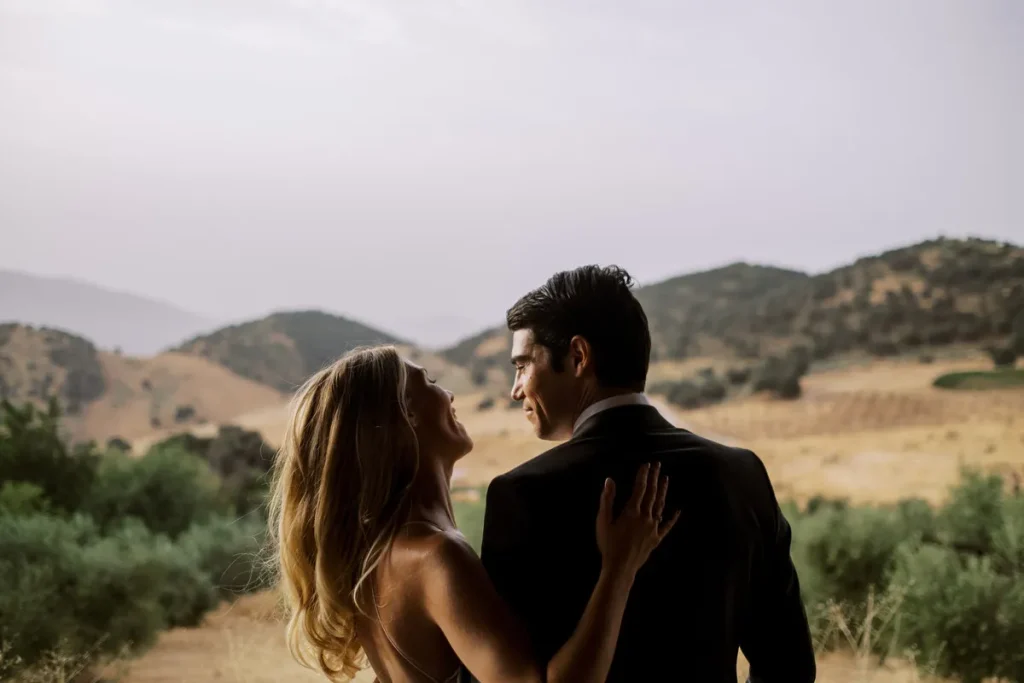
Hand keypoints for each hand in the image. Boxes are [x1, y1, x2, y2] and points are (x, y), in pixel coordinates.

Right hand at [595, 462, 679, 579]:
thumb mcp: (603, 521)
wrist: (620, 567)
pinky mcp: (656, 538)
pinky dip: (672, 518)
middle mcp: (645, 517)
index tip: (646, 465)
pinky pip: (667, 526)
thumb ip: (607, 500)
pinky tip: (678, 511)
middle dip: (654, 478)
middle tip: (658, 465)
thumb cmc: (609, 544)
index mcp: (632, 511)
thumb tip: (609, 480)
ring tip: (666, 479)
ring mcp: (653, 528)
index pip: (640, 488)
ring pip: (660, 505)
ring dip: (663, 491)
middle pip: (652, 493)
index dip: (643, 475)